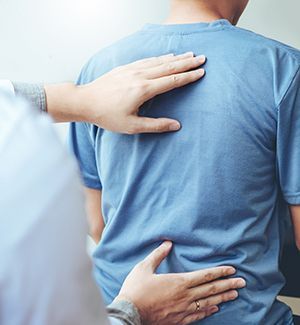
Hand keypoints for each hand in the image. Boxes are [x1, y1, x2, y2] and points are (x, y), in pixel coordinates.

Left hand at [45, 53, 205, 132]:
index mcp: (143, 90)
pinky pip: (147, 60)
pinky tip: (166, 56)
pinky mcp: (125, 68)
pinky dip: (160, 57)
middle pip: (168, 67)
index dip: (188, 77)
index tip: (201, 72)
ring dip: (176, 57)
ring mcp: (132, 69)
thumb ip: (156, 125)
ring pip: (159, 61)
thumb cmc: (107, 116)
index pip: (172, 81)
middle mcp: (140, 76)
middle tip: (201, 58)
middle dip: (187, 62)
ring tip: (189, 54)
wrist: (85, 101)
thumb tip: (176, 125)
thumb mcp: (132, 126)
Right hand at [115, 241, 245, 324]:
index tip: (231, 269)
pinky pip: (198, 316)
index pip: (205, 276)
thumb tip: (168, 243)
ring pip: (208, 303)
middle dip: (228, 285)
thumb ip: (158, 255)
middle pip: (211, 289)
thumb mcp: (144, 267)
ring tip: (235, 294)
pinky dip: (209, 311)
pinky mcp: (179, 320)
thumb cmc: (136, 289)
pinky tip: (215, 309)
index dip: (219, 272)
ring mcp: (183, 310)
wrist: (129, 313)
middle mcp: (185, 296)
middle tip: (242, 282)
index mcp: (179, 282)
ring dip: (223, 298)